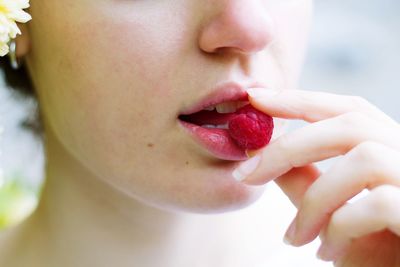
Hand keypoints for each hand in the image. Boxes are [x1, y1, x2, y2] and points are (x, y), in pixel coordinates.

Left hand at [240, 88, 399, 265]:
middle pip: (351, 123)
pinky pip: (377, 204)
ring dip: (314, 202)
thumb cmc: (371, 254)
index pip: (349, 109)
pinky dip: (339, 228)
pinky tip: (327, 253)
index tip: (255, 98)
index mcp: (392, 151)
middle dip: (289, 147)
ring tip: (294, 238)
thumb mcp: (329, 214)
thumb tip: (260, 153)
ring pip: (363, 161)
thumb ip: (303, 181)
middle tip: (245, 174)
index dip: (299, 99)